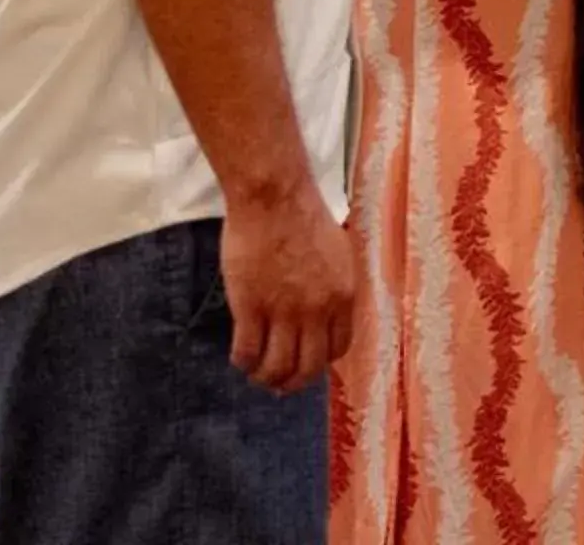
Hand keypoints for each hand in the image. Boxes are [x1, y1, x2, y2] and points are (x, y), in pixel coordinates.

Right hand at [221, 185, 356, 394]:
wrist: (274, 198)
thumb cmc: (304, 218)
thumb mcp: (338, 255)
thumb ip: (334, 288)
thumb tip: (325, 316)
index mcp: (344, 296)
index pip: (338, 349)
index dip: (321, 363)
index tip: (308, 364)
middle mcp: (318, 309)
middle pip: (309, 366)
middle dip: (293, 382)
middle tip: (279, 384)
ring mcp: (284, 311)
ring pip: (276, 366)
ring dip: (265, 377)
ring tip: (256, 373)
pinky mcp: (251, 307)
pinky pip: (247, 351)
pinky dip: (243, 361)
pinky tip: (240, 358)